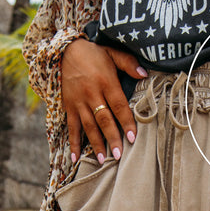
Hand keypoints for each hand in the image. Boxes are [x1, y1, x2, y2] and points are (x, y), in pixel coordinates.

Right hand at [62, 39, 147, 164]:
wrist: (65, 50)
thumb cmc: (93, 53)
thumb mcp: (112, 52)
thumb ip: (128, 63)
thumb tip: (144, 73)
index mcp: (105, 82)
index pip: (118, 105)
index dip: (126, 122)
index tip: (133, 137)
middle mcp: (92, 94)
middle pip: (103, 119)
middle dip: (111, 138)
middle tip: (119, 155)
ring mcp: (79, 102)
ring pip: (88, 126)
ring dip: (95, 144)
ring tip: (102, 160)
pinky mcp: (69, 106)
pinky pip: (71, 127)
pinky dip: (73, 143)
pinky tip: (76, 158)